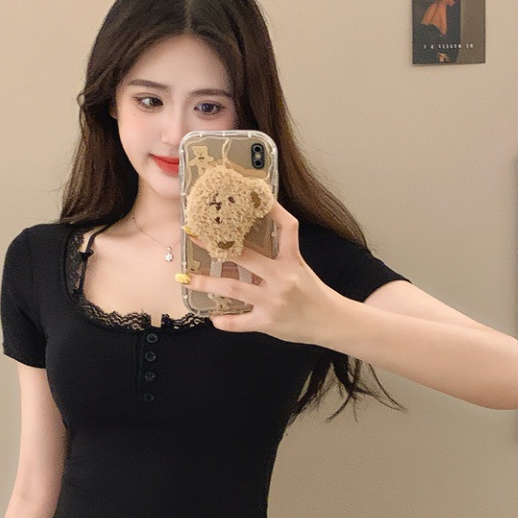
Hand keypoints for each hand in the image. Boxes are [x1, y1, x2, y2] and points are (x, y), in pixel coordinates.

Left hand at [178, 199, 333, 342]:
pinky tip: (213, 319)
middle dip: (217, 246)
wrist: (331, 323)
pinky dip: (225, 321)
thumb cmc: (314, 295)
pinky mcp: (268, 323)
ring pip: (234, 288)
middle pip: (246, 257)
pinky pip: (240, 323)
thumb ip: (280, 257)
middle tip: (193, 235)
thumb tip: (252, 243)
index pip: (288, 228)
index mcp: (293, 262)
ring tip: (186, 279)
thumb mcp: (301, 270)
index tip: (253, 195)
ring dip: (207, 283)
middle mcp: (282, 279)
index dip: (274, 210)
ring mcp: (273, 301)